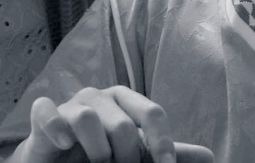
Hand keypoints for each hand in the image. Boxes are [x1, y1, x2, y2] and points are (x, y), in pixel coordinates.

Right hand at [15, 86, 176, 162]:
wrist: (55, 161)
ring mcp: (70, 103)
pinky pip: (48, 112)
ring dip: (96, 152)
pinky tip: (63, 144)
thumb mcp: (136, 156)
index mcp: (126, 101)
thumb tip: (210, 156)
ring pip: (88, 118)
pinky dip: (56, 126)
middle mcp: (100, 97)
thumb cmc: (99, 154)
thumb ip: (167, 155)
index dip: (162, 144)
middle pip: (123, 126)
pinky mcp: (43, 115)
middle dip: (126, 158)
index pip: (153, 113)